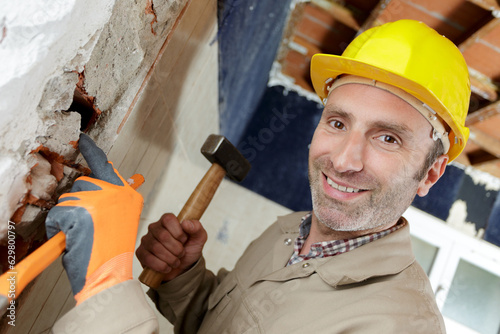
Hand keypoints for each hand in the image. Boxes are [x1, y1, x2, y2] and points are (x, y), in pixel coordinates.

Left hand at [45, 134, 143, 303]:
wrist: (110, 274)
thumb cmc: (112, 253)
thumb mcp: (119, 222)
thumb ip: (111, 202)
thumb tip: (94, 189)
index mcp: (129, 195)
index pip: (106, 166)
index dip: (93, 152)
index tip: (84, 139)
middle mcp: (117, 192)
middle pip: (84, 183)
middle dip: (77, 203)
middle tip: (85, 226)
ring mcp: (99, 199)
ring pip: (69, 199)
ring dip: (68, 218)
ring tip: (83, 235)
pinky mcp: (81, 210)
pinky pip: (58, 213)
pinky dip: (59, 228)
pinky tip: (75, 239)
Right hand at [136, 213, 206, 280]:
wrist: (182, 268)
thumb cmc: (189, 249)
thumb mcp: (199, 238)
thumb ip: (196, 228)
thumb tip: (186, 223)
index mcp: (167, 220)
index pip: (168, 219)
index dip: (179, 232)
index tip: (184, 240)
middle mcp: (154, 227)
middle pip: (163, 236)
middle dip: (176, 249)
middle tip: (181, 254)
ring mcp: (146, 240)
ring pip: (156, 248)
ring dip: (170, 259)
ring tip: (176, 261)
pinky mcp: (141, 253)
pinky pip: (148, 259)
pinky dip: (161, 266)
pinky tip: (167, 267)